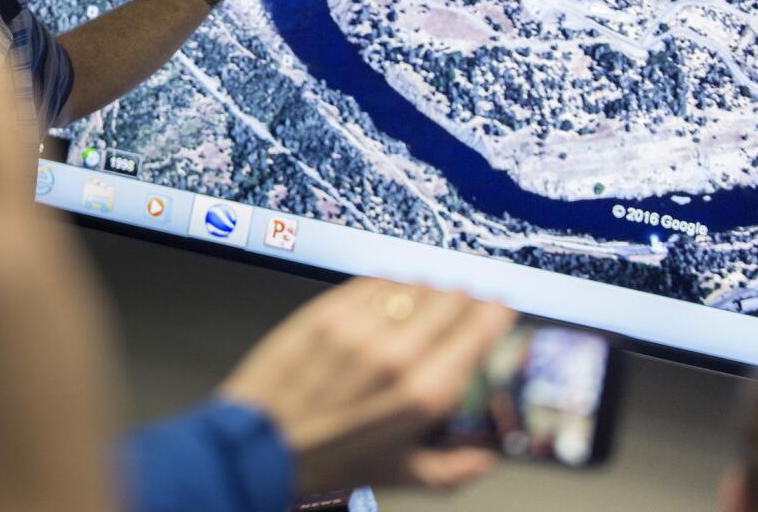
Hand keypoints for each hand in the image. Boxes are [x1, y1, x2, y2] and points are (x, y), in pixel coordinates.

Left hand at [217, 277, 515, 495]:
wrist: (258, 447)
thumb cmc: (325, 463)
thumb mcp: (399, 474)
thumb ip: (453, 469)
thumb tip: (485, 460)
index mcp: (422, 396)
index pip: (478, 330)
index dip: (494, 312)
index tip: (500, 307)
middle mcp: (395, 356)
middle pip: (450, 299)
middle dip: (463, 298)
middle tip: (465, 300)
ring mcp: (358, 330)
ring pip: (412, 285)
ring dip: (427, 288)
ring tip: (427, 296)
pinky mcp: (325, 313)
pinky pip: (372, 282)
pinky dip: (388, 284)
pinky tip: (388, 293)